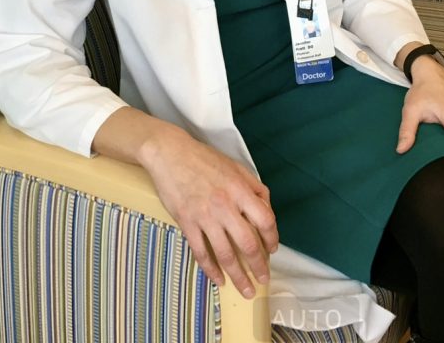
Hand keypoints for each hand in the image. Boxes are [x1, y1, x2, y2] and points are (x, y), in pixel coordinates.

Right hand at [141, 124, 278, 296]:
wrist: (171, 154)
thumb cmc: (205, 159)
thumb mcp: (236, 167)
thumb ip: (255, 188)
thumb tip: (267, 209)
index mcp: (240, 189)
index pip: (265, 220)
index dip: (272, 238)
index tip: (272, 250)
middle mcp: (225, 205)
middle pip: (248, 243)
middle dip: (259, 265)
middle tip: (264, 278)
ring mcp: (205, 216)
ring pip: (226, 254)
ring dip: (238, 275)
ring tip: (246, 289)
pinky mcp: (187, 223)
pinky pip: (201, 252)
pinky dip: (210, 269)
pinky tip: (218, 280)